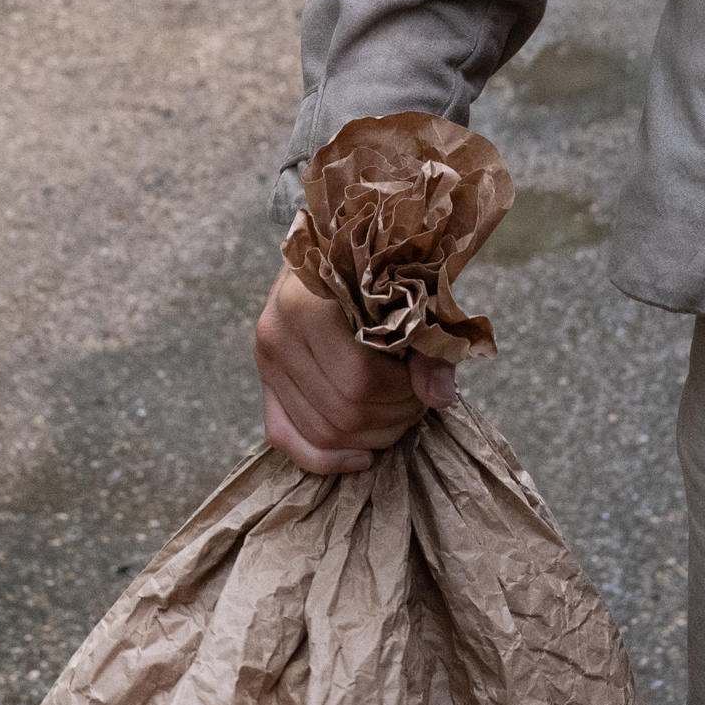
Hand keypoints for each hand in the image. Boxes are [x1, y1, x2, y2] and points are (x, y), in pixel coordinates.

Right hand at [253, 261, 450, 475]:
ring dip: (372, 437)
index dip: (404, 393)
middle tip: (418, 399)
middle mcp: (277, 335)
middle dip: (394, 417)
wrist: (330, 244)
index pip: (361, 380)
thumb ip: (427, 343)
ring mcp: (264, 362)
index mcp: (307, 304)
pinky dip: (325, 460)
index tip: (426, 378)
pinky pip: (285, 439)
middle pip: (343, 413)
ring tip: (398, 413)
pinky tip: (362, 456)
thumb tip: (440, 397)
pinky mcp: (264, 382)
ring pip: (322, 433)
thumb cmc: (376, 265)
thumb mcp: (408, 291)